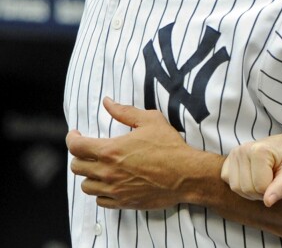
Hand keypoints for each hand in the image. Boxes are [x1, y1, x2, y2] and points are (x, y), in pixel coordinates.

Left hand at [66, 97, 205, 209]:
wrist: (186, 175)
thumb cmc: (170, 147)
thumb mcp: (150, 121)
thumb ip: (125, 111)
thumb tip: (107, 102)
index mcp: (111, 150)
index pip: (76, 146)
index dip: (72, 138)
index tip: (76, 134)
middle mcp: (107, 172)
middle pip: (76, 167)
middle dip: (79, 156)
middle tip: (89, 151)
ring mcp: (114, 189)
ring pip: (86, 186)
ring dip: (89, 176)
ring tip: (99, 168)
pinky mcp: (123, 202)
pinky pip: (100, 200)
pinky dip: (101, 192)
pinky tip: (111, 183)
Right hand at [221, 132, 281, 206]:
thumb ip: (281, 188)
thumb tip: (267, 203)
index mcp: (259, 151)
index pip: (260, 187)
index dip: (273, 191)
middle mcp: (243, 150)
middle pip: (246, 189)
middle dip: (262, 193)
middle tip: (276, 184)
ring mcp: (234, 153)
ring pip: (236, 187)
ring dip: (252, 191)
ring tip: (267, 181)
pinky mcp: (230, 157)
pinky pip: (228, 180)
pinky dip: (241, 184)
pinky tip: (254, 178)